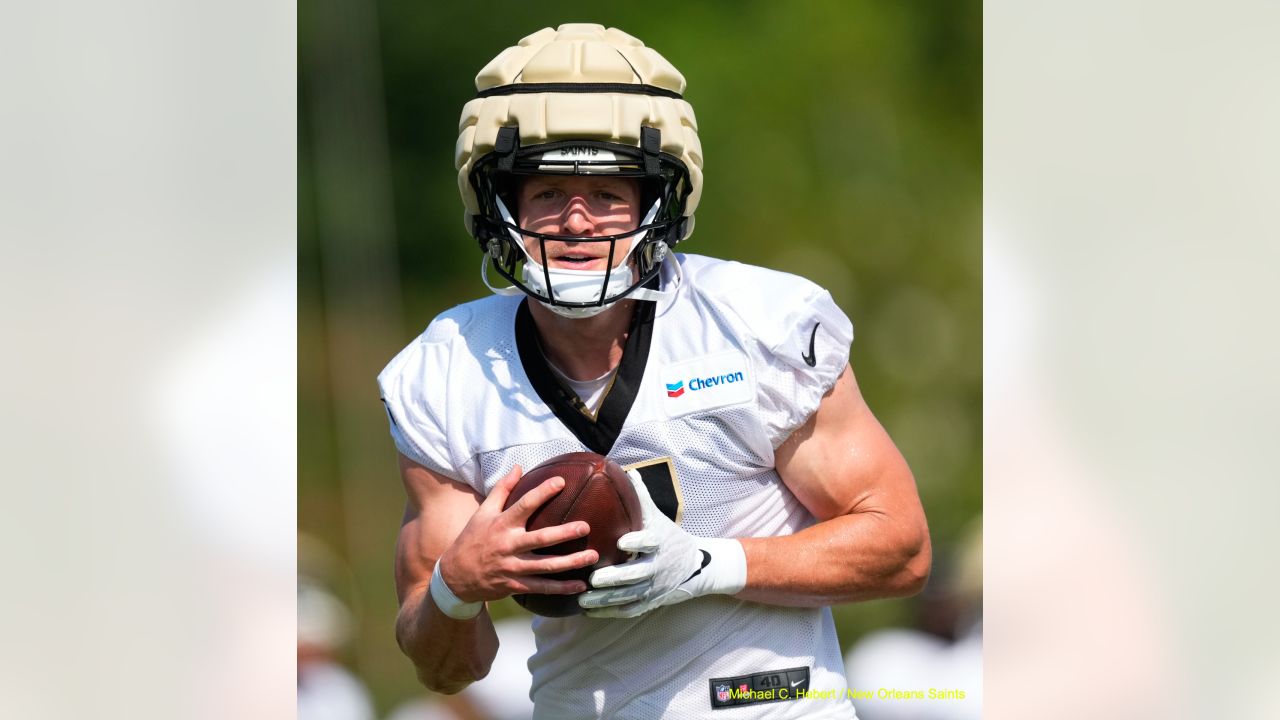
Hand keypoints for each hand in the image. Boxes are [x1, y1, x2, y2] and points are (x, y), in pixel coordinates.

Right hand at [438, 465, 599, 602]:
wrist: (455, 576)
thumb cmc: (472, 539)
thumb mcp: (483, 512)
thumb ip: (502, 489)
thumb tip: (518, 467)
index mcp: (502, 524)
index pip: (524, 505)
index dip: (543, 492)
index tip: (561, 482)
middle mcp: (509, 546)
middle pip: (540, 539)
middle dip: (564, 533)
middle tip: (586, 526)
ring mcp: (513, 567)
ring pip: (546, 566)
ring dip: (571, 562)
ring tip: (592, 556)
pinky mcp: (516, 585)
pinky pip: (542, 588)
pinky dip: (562, 588)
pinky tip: (580, 585)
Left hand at [579, 469, 746, 617]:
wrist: (697, 566)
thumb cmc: (669, 536)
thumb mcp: (658, 517)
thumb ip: (641, 496)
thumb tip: (624, 469)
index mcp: (659, 542)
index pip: (649, 542)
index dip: (637, 543)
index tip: (621, 542)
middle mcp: (657, 566)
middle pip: (636, 575)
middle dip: (615, 578)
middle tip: (593, 578)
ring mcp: (654, 587)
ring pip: (629, 596)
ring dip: (605, 600)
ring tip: (582, 599)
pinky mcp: (650, 602)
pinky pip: (629, 609)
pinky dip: (610, 612)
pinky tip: (589, 611)